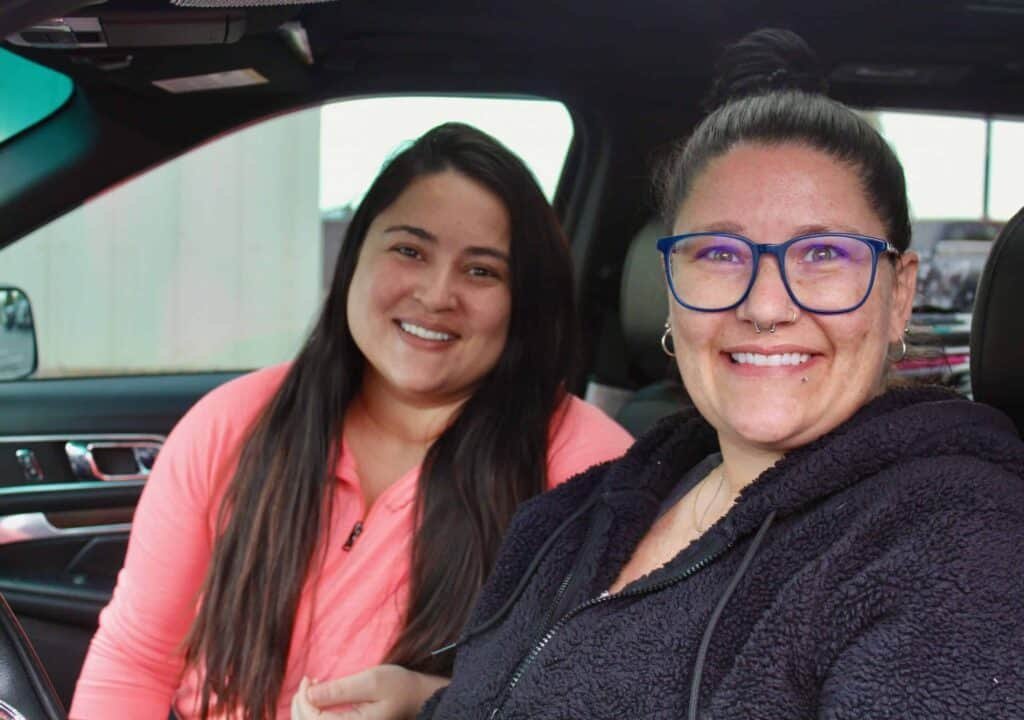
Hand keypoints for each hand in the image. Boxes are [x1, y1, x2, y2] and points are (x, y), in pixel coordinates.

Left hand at [290, 665, 448, 719]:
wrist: (418, 698)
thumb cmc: (399, 687)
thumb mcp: (372, 681)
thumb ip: (340, 689)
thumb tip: (308, 695)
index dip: (304, 700)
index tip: (308, 679)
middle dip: (301, 707)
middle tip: (307, 683)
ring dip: (306, 713)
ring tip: (311, 691)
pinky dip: (315, 716)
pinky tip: (319, 702)